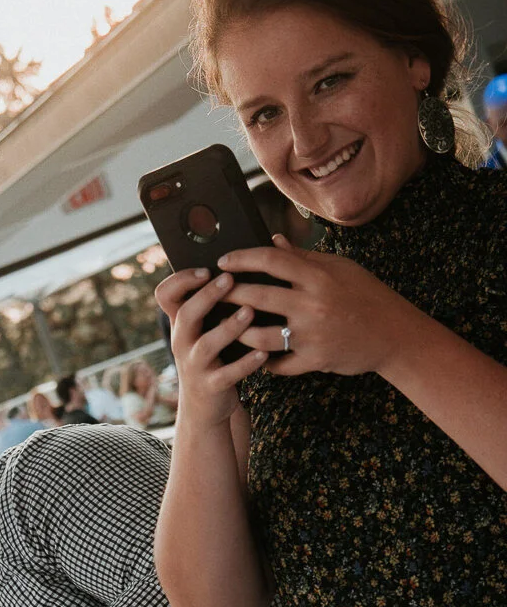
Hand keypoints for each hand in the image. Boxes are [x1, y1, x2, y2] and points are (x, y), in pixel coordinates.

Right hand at [155, 266, 268, 428]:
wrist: (204, 408)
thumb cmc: (213, 359)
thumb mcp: (205, 331)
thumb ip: (215, 304)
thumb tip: (243, 266)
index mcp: (181, 324)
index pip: (165, 295)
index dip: (181, 280)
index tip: (206, 269)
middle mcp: (182, 342)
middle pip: (186, 314)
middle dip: (207, 295)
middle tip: (229, 279)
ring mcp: (194, 365)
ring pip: (207, 344)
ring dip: (229, 327)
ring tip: (249, 312)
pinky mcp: (210, 386)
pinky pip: (227, 374)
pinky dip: (246, 364)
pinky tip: (263, 353)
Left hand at [217, 234, 408, 376]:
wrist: (394, 334)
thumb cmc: (366, 296)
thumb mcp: (340, 269)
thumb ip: (304, 257)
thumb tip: (273, 241)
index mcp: (319, 276)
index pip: (272, 260)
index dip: (243, 258)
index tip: (224, 261)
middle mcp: (313, 305)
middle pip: (258, 297)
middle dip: (229, 294)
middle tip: (213, 293)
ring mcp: (312, 335)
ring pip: (260, 336)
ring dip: (239, 332)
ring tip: (227, 327)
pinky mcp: (315, 361)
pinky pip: (279, 365)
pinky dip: (264, 362)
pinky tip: (254, 356)